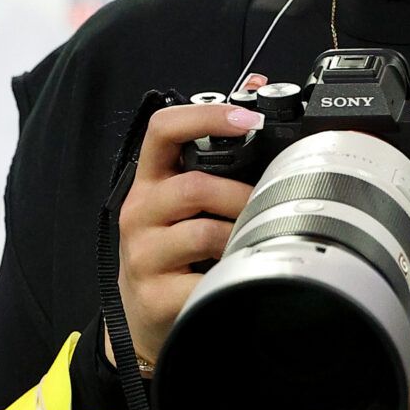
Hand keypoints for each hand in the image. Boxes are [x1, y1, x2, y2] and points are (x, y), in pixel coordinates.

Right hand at [109, 102, 259, 368]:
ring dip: (240, 237)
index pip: (163, 130)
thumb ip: (217, 155)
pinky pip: (204, 281)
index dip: (204, 117)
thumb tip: (255, 88)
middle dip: (241, 196)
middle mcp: (140, 212)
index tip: (247, 118)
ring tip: (253, 244)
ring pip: (203, 232)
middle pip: (193, 186)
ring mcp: (143, 255)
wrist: (145, 320)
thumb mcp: (185, 205)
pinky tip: (237, 279)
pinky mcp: (154, 295)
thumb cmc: (174, 253)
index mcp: (150, 182)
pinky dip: (231, 278)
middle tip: (268, 207)